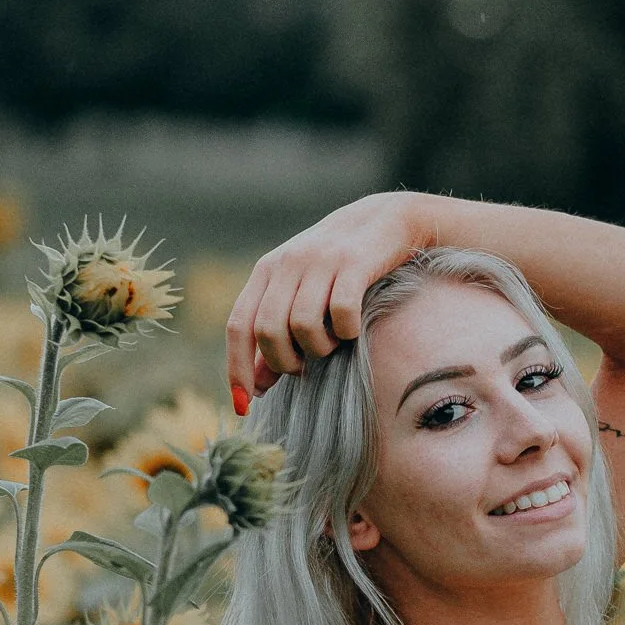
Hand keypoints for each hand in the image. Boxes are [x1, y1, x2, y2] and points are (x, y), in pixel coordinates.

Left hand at [225, 192, 428, 409]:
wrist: (387, 219)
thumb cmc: (339, 265)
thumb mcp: (300, 292)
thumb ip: (277, 334)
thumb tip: (256, 386)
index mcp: (267, 271)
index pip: (239, 326)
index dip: (237, 369)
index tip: (243, 404)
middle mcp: (288, 263)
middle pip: (269, 331)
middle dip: (285, 363)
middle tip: (305, 367)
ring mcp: (320, 261)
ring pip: (302, 326)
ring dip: (319, 348)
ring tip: (332, 342)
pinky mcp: (353, 263)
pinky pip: (341, 313)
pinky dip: (346, 332)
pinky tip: (352, 329)